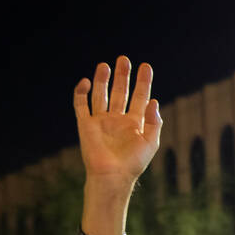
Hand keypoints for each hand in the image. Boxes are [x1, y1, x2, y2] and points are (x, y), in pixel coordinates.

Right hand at [73, 56, 161, 190]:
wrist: (113, 175)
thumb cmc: (133, 162)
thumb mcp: (150, 142)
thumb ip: (153, 122)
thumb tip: (153, 101)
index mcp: (134, 123)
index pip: (139, 97)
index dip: (143, 82)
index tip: (146, 67)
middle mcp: (117, 119)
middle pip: (120, 92)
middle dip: (122, 76)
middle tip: (124, 60)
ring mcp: (101, 121)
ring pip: (100, 95)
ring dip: (102, 80)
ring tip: (105, 65)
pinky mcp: (85, 124)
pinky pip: (81, 105)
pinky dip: (82, 93)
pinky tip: (87, 82)